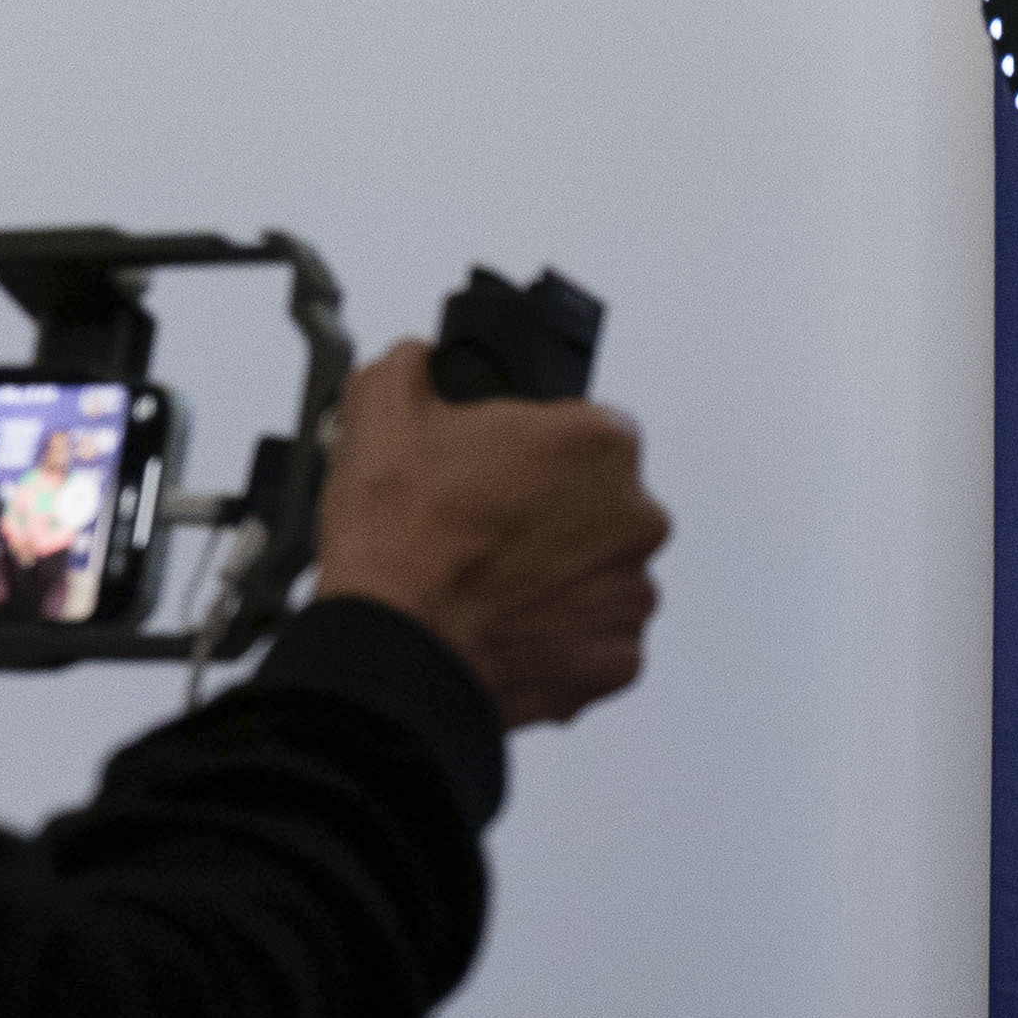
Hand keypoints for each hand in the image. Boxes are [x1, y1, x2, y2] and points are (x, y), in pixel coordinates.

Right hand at [307, 337, 668, 726]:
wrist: (397, 649)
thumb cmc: (401, 544)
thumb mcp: (382, 412)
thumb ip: (415, 366)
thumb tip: (421, 360)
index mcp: (597, 444)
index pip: (587, 429)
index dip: (537, 449)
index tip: (503, 470)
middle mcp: (635, 516)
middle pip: (599, 502)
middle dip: (553, 512)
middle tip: (488, 528)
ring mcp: (631, 592)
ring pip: (601, 570)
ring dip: (559, 574)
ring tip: (491, 581)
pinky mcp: (618, 656)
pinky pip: (595, 635)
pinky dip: (560, 633)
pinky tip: (508, 622)